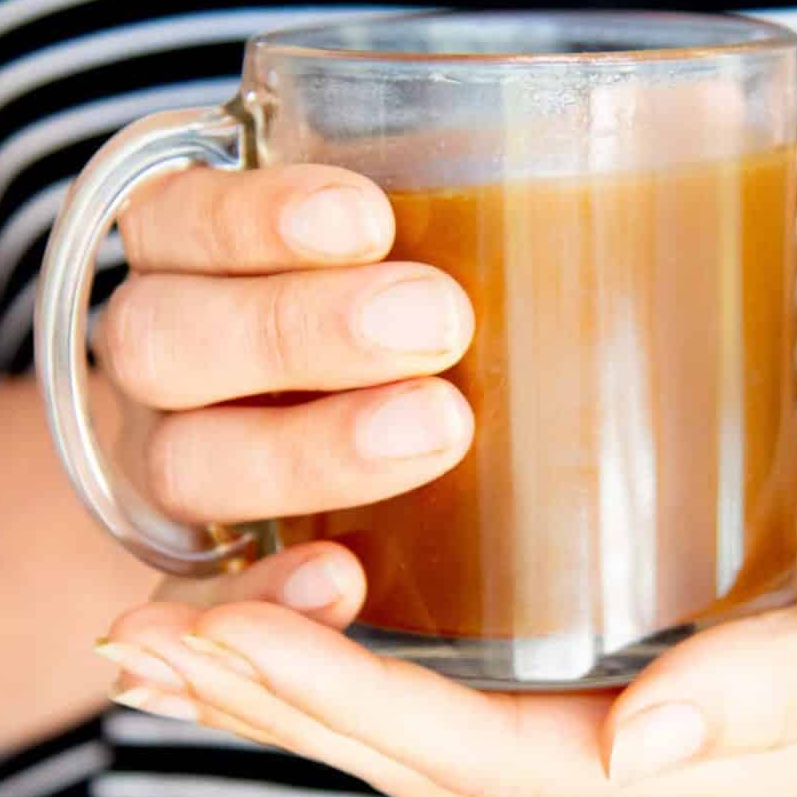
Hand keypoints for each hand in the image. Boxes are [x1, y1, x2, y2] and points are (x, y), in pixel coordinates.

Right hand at [96, 159, 474, 588]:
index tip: (367, 220)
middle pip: (162, 341)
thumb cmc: (392, 310)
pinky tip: (344, 579)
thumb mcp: (401, 246)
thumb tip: (642, 198)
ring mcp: (164, 466)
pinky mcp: (189, 572)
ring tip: (439, 431)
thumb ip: (453, 226)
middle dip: (297, 330)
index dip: (253, 219)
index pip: (176, 219)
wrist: (305, 447)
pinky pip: (198, 598)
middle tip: (438, 322)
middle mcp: (155, 359)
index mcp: (178, 252)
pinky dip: (265, 593)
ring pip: (182, 463)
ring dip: (307, 451)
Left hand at [98, 429, 796, 796]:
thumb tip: (638, 748)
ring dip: (294, 683)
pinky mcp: (621, 646)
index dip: (346, 709)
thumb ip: (789, 683)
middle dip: (276, 705)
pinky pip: (468, 666)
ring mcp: (628, 711)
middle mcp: (646, 757)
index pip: (484, 760)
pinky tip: (297, 591)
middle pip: (424, 757)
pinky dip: (365, 638)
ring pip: (428, 720)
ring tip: (167, 630)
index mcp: (703, 767)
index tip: (219, 642)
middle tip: (133, 642)